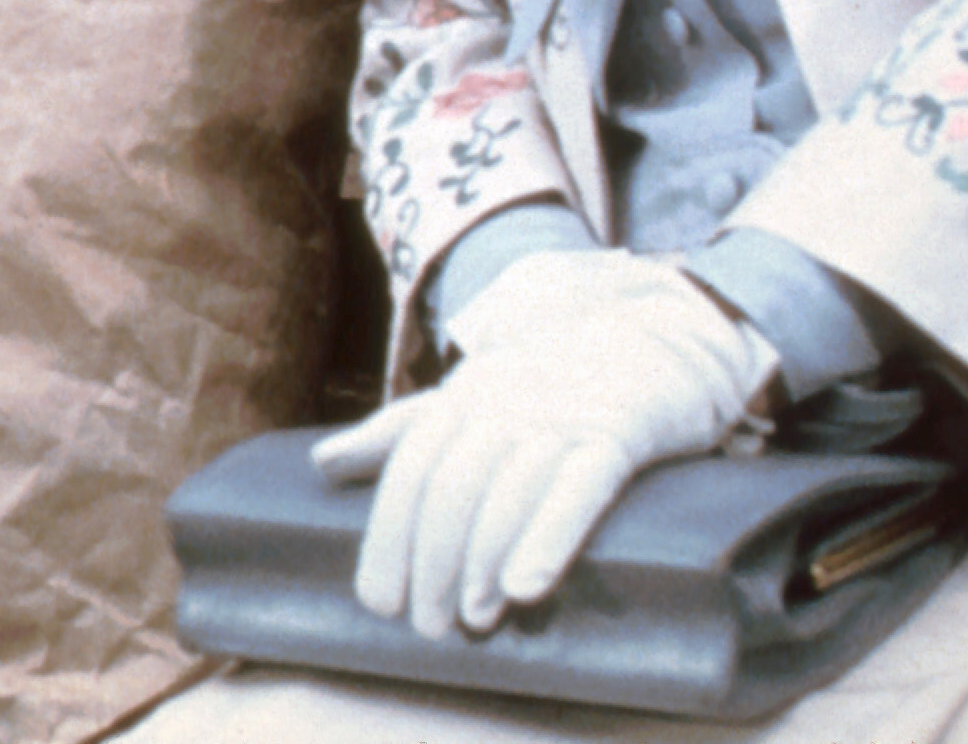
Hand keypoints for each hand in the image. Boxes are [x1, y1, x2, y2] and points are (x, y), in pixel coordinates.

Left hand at [313, 249, 776, 634]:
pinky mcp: (617, 434)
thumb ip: (398, 432)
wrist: (644, 340)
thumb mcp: (467, 399)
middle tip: (429, 626)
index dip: (388, 537)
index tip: (379, 600)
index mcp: (460, 399)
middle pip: (452, 486)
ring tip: (471, 619)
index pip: (410, 471)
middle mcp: (503, 403)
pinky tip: (525, 586)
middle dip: (432, 561)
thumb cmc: (543, 386)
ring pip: (509, 490)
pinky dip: (549, 536)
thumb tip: (323, 463)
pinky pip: (580, 485)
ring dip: (482, 561)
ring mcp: (561, 416)